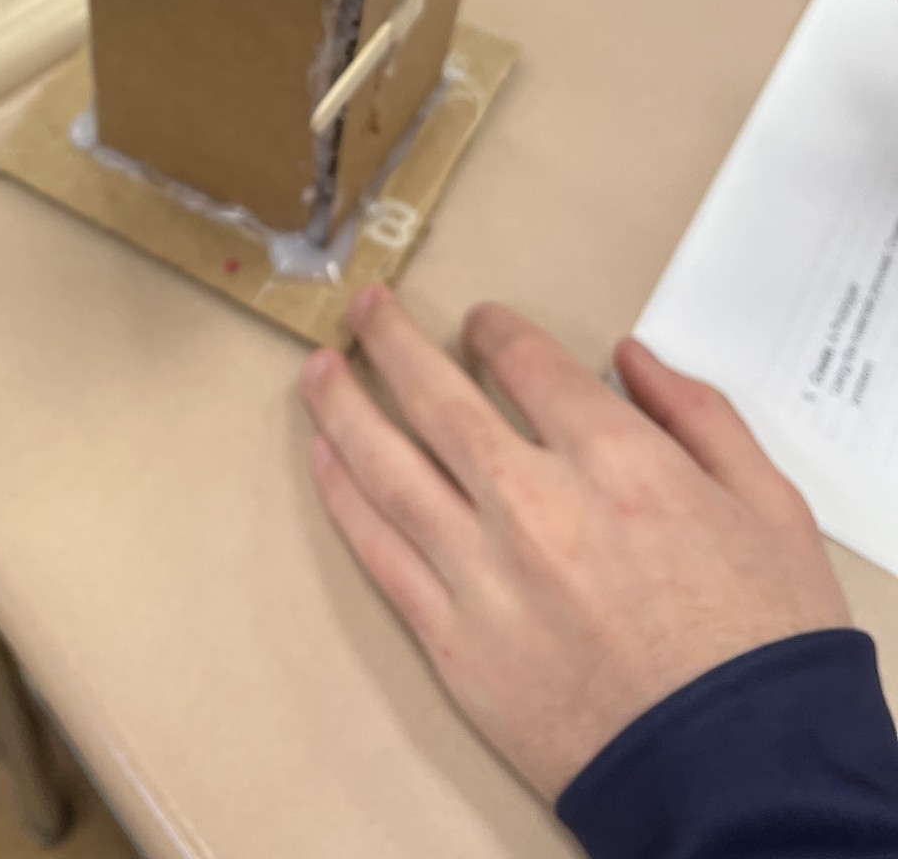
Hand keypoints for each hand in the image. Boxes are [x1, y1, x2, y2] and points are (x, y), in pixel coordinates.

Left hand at [300, 290, 848, 800]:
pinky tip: (325, 462)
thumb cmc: (763, 649)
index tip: (480, 324)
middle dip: (392, 341)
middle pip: (436, 398)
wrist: (740, 779)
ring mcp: (483, 574)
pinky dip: (345, 498)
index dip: (494, 331)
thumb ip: (698, 416)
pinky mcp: (454, 643)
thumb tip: (633, 359)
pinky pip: (381, 553)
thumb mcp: (769, 507)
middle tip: (367, 308)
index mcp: (615, 461)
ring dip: (343, 408)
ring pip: (387, 467)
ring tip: (318, 369)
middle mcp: (534, 504)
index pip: (525, 363)